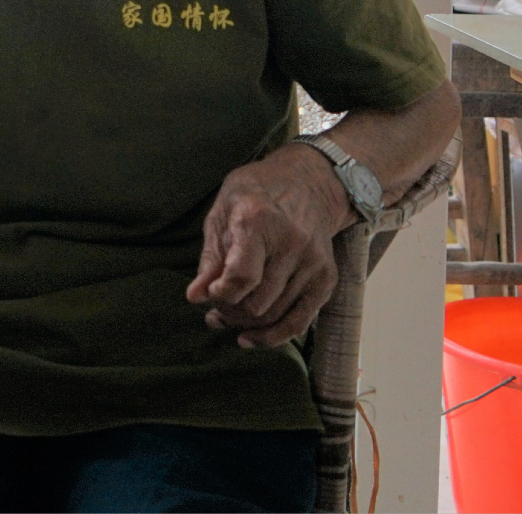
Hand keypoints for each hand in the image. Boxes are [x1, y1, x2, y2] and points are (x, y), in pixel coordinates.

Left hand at [186, 144, 352, 348]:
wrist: (308, 182)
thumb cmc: (255, 195)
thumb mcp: (222, 213)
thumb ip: (211, 258)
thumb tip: (195, 297)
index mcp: (259, 221)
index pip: (241, 277)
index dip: (220, 295)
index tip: (210, 293)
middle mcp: (292, 243)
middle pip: (257, 302)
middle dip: (229, 312)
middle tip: (214, 310)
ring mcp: (313, 262)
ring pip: (275, 315)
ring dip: (246, 326)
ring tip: (225, 319)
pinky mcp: (327, 278)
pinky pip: (301, 321)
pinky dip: (274, 336)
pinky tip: (251, 338)